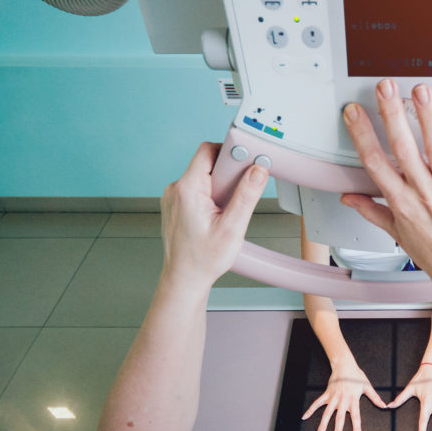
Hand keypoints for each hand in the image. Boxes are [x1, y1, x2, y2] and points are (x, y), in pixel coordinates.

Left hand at [159, 143, 268, 287]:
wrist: (184, 279)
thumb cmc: (202, 260)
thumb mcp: (232, 228)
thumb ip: (246, 196)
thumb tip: (258, 171)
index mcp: (187, 189)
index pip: (208, 151)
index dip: (229, 153)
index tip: (246, 161)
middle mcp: (176, 190)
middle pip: (208, 164)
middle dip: (228, 176)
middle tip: (237, 196)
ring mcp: (174, 198)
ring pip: (203, 177)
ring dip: (219, 188)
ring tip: (225, 213)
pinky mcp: (176, 205)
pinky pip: (197, 190)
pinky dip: (210, 197)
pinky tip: (216, 217)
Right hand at [302, 358, 386, 430]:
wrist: (345, 365)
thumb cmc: (357, 376)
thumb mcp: (367, 386)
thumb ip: (375, 398)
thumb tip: (384, 406)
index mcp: (353, 400)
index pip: (356, 417)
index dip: (356, 429)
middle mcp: (342, 401)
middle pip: (339, 419)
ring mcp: (333, 398)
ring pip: (326, 414)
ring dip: (322, 425)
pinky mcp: (326, 394)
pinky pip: (317, 403)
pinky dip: (310, 410)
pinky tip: (304, 417)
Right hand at [339, 80, 431, 290]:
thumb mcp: (396, 232)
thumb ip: (372, 210)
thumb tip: (350, 198)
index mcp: (400, 201)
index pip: (375, 161)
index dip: (362, 134)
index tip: (354, 112)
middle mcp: (423, 192)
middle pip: (403, 147)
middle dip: (392, 114)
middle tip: (386, 88)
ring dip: (428, 117)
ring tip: (421, 92)